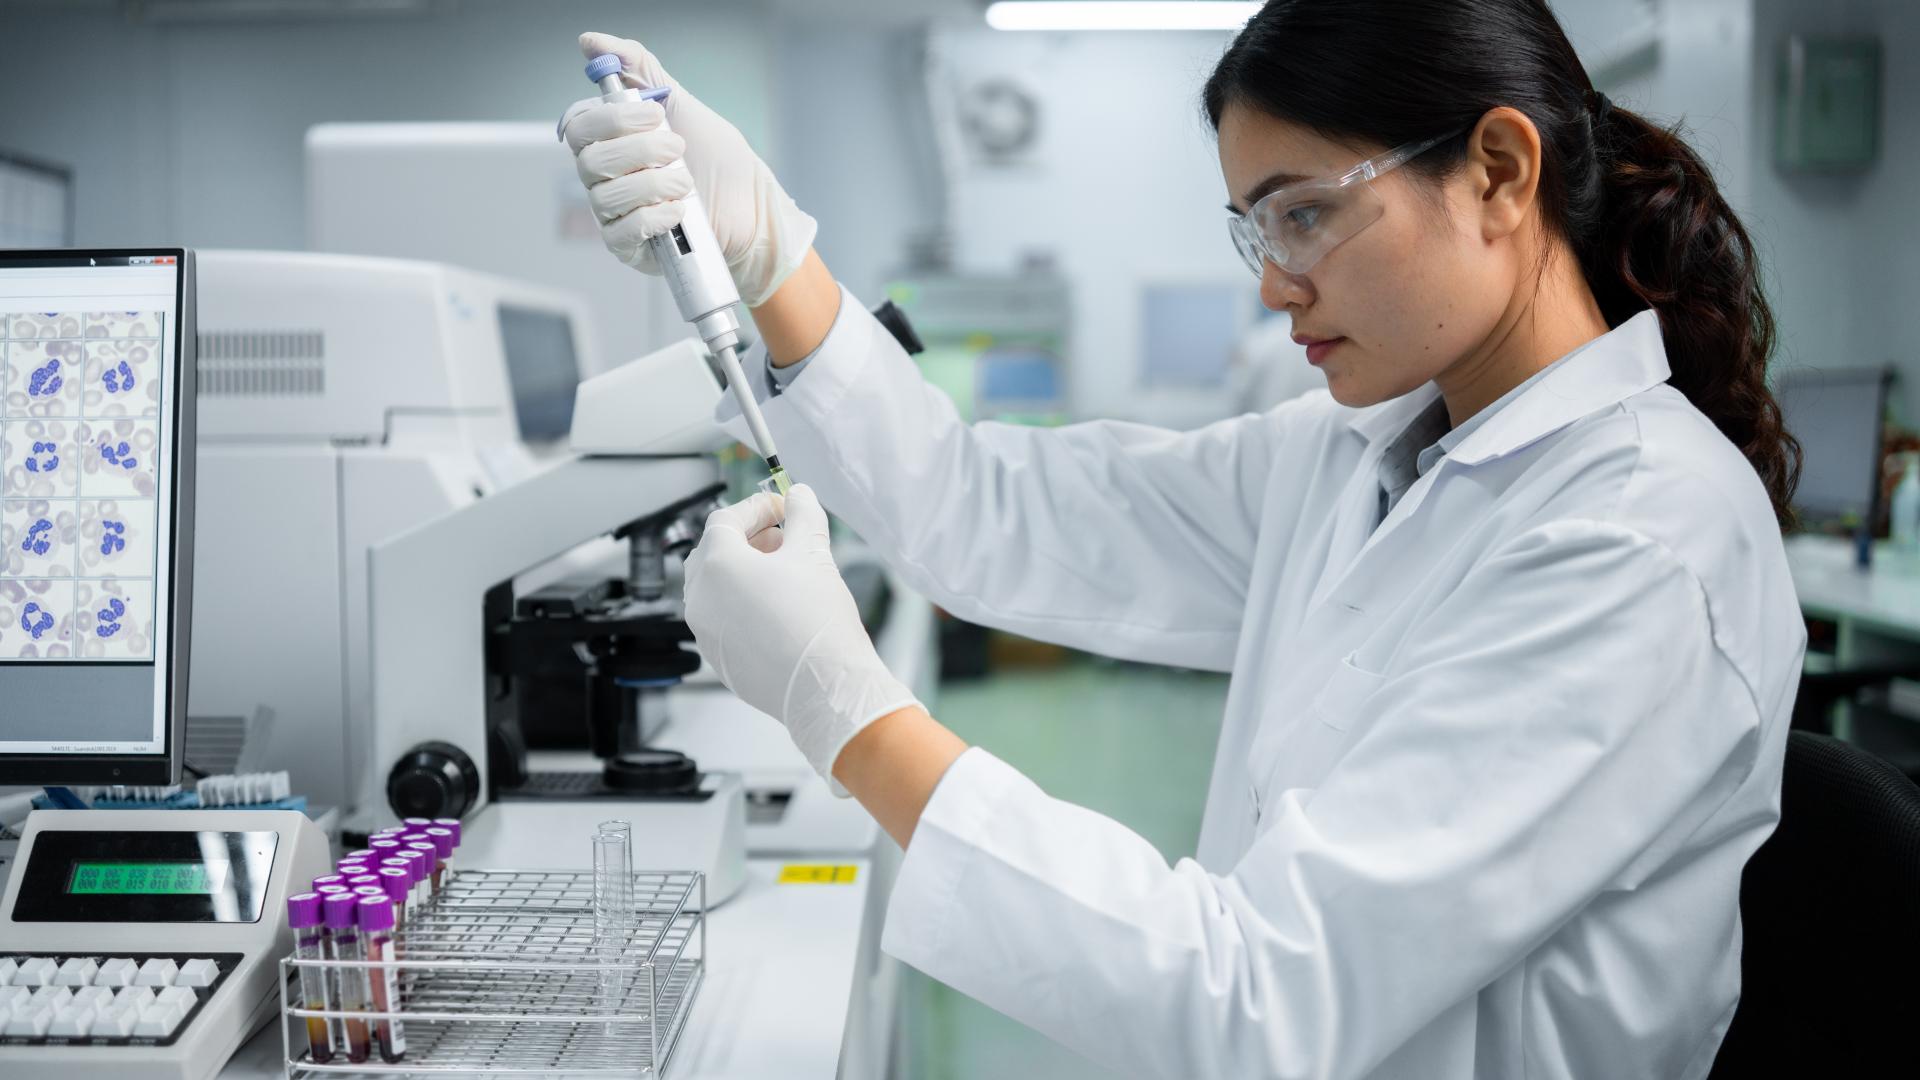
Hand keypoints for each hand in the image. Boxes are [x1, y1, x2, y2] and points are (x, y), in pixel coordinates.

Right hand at [559, 31, 816, 305]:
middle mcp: (604, 177)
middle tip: (678, 148)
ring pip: (605, 196)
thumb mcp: (682, 104)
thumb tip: (591, 42)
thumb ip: (639, 69)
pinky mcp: (628, 246)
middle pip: (589, 160)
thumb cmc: (717, 160)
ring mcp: (613, 214)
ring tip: (685, 183)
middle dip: (639, 151)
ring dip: (653, 185)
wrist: (751, 208)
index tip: (655, 115)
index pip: (579, 126)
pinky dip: (653, 217)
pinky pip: (621, 232)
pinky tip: (679, 212)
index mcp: (610, 141)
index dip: (612, 119)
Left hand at [683, 485, 918, 789]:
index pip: (725, 520)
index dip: (755, 508)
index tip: (782, 508)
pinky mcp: (718, 659)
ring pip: (714, 588)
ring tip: (783, 573)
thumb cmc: (817, 622)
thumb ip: (802, 517)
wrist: (826, 688)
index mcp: (716, 566)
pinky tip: (777, 609)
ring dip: (743, 571)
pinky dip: (742, 605)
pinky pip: (722, 619)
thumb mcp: (814, 555)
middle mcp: (700, 599)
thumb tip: (799, 496)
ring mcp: (705, 633)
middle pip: (712, 552)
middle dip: (747, 538)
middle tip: (782, 537)